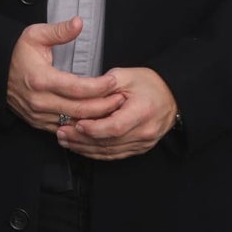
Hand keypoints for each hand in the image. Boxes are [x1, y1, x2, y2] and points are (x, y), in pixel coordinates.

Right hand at [6, 17, 125, 131]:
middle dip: (105, 105)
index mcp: (41, 79)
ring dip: (96, 119)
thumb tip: (79, 22)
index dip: (99, 86)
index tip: (115, 81)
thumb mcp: (35, 35)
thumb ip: (59, 31)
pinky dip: (82, 126)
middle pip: (80, 109)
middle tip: (122, 98)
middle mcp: (40, 101)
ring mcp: (39, 115)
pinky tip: (96, 120)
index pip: (78, 88)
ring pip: (75, 123)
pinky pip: (65, 129)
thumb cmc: (17, 52)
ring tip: (114, 110)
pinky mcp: (38, 123)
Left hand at [55, 67, 177, 159]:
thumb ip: (103, 86)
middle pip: (109, 142)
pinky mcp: (139, 148)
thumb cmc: (148, 83)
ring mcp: (143, 143)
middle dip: (82, 140)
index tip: (75, 124)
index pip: (115, 127)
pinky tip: (80, 147)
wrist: (170, 95)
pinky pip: (115, 155)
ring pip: (110, 152)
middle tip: (61, 132)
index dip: (93, 128)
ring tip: (65, 140)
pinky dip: (95, 152)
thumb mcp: (125, 76)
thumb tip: (80, 97)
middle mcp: (145, 131)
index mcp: (143, 111)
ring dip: (85, 148)